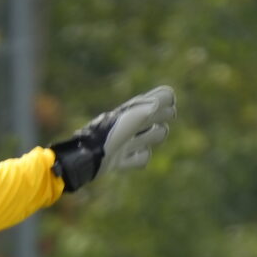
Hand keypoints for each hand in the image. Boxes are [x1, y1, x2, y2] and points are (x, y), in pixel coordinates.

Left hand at [49, 85, 175, 191]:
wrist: (85, 160)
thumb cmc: (107, 137)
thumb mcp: (130, 118)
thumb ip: (148, 106)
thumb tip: (167, 95)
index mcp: (128, 115)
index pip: (150, 103)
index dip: (162, 100)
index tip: (171, 100)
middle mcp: (125, 128)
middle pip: (147, 119)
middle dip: (160, 115)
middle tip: (172, 113)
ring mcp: (121, 145)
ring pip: (144, 139)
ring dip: (153, 136)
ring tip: (160, 131)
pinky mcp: (117, 161)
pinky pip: (135, 160)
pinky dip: (140, 157)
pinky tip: (143, 155)